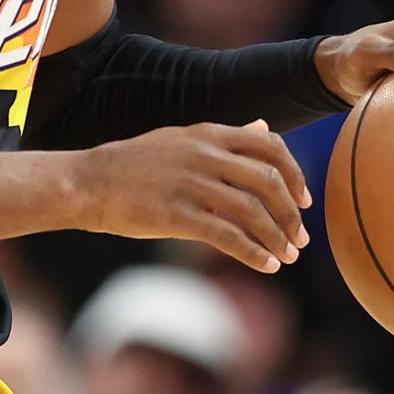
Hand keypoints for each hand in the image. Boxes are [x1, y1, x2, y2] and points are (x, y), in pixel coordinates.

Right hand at [81, 120, 309, 273]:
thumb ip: (226, 137)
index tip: (304, 200)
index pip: (269, 146)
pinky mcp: (176, 214)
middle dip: (292, 213)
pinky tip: (265, 266)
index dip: (295, 174)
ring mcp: (190, 184)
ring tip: (287, 256)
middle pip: (268, 180)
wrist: (89, 182)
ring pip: (252, 211)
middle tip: (301, 238)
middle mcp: (203, 155)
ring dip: (277, 237)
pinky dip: (253, 253)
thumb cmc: (136, 164)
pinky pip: (227, 236)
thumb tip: (264, 127)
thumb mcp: (182, 139)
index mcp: (207, 133)